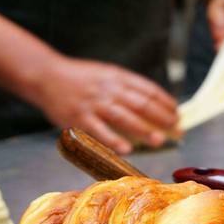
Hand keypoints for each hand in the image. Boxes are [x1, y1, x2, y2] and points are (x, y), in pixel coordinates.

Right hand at [34, 58, 178, 153]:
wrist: (47, 75)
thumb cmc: (80, 78)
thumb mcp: (106, 74)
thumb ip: (126, 87)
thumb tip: (153, 103)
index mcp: (118, 77)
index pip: (148, 90)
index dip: (165, 103)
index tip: (177, 114)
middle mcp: (108, 89)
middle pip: (141, 104)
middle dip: (162, 118)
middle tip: (176, 130)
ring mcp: (94, 104)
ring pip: (124, 117)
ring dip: (144, 129)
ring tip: (159, 140)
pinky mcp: (79, 118)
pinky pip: (100, 131)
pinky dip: (114, 140)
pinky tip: (128, 149)